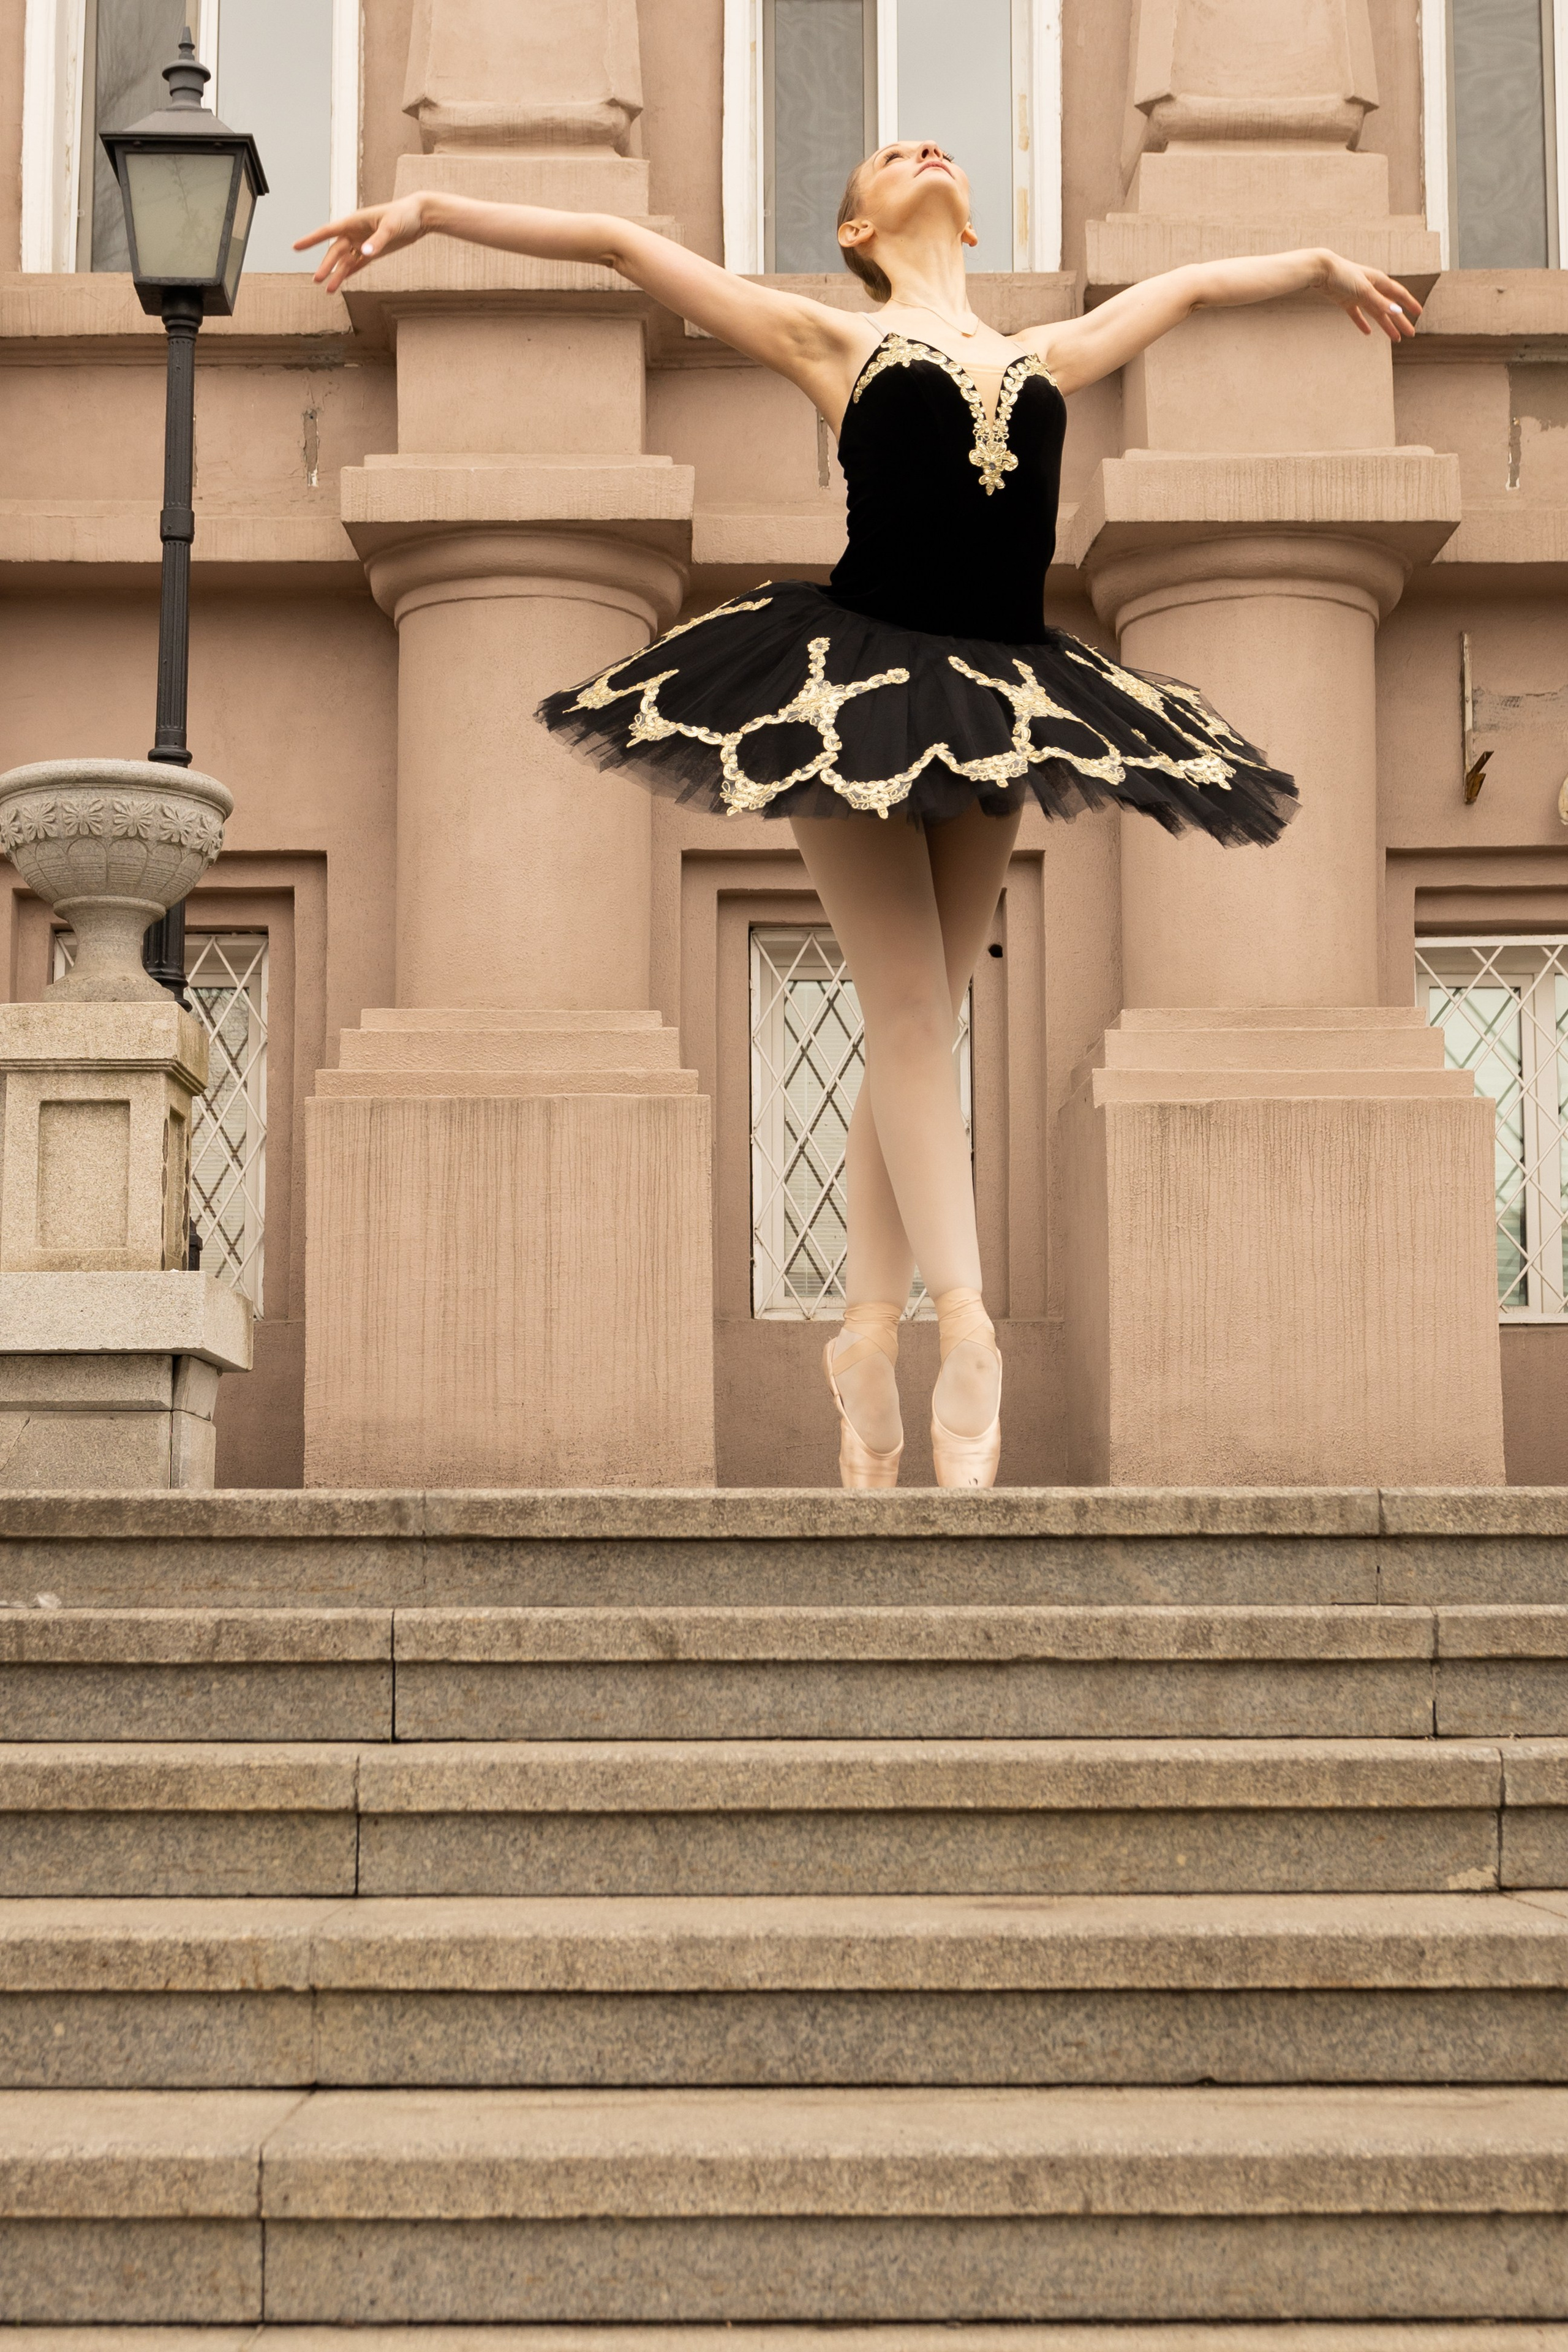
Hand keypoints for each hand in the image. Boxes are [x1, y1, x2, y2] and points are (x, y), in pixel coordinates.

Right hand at [294, 196, 428, 292]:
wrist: (420, 216)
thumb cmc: (405, 215)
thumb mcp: (391, 227)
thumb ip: (377, 241)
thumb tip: (364, 253)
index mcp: (354, 222)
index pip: (327, 232)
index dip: (311, 240)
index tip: (295, 247)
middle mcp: (355, 232)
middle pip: (335, 251)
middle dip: (326, 266)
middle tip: (316, 280)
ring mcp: (364, 242)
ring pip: (346, 261)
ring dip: (337, 274)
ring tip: (329, 291)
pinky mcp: (374, 250)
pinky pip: (358, 264)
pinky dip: (349, 272)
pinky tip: (341, 282)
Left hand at [1318, 252, 1419, 340]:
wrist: (1321, 270)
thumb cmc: (1344, 275)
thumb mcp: (1364, 290)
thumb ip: (1380, 302)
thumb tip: (1397, 312)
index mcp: (1379, 281)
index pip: (1399, 294)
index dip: (1409, 303)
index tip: (1419, 313)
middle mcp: (1371, 288)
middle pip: (1389, 308)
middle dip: (1400, 321)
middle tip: (1410, 334)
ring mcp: (1358, 295)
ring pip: (1376, 313)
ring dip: (1386, 326)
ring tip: (1395, 338)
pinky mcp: (1346, 301)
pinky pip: (1357, 315)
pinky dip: (1362, 324)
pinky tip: (1368, 333)